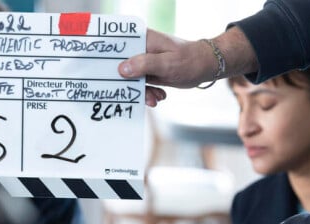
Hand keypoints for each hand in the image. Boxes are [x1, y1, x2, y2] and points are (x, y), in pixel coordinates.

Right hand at [119, 28, 257, 106]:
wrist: (205, 67)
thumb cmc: (188, 61)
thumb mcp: (167, 64)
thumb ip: (144, 65)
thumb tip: (121, 69)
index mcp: (141, 39)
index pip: (117, 46)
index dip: (108, 59)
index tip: (105, 74)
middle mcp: (140, 49)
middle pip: (121, 66)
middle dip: (129, 84)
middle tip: (140, 95)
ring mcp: (144, 62)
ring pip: (131, 79)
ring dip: (142, 92)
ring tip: (155, 98)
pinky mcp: (149, 73)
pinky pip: (141, 85)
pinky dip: (148, 94)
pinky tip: (159, 96)